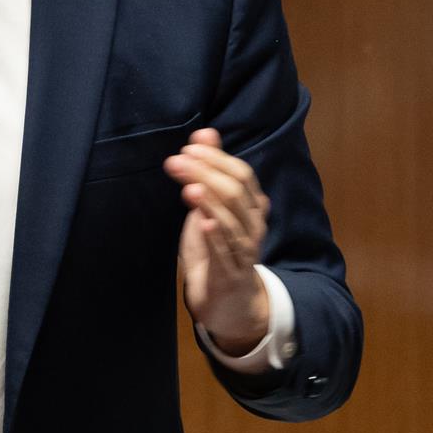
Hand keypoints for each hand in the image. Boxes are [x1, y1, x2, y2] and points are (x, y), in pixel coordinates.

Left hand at [165, 129, 269, 354]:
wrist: (228, 299)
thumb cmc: (217, 247)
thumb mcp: (209, 205)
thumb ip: (210, 170)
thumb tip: (204, 133)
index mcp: (252, 205)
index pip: (241, 174)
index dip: (216, 159)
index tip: (187, 149)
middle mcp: (254, 224)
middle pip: (236, 193)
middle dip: (207, 174)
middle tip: (177, 162)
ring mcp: (246, 250)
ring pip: (233, 221)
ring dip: (211, 202)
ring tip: (191, 188)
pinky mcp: (232, 273)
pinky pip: (227, 253)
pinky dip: (216, 237)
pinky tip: (204, 223)